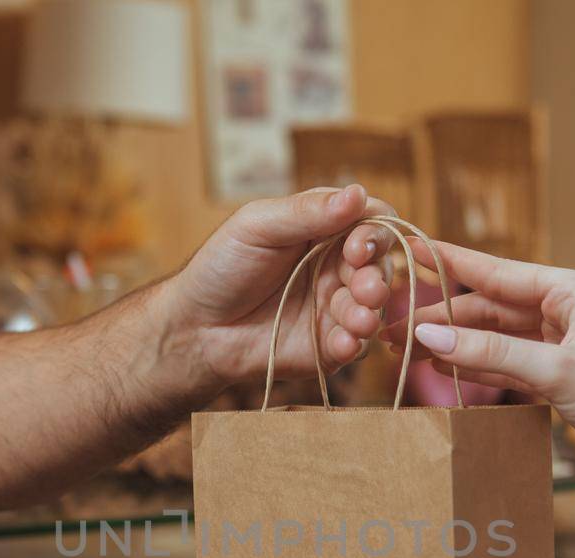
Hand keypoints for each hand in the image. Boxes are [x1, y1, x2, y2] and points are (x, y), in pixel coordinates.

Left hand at [159, 184, 397, 390]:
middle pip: (380, 266)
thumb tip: (357, 193)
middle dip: (377, 277)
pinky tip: (344, 342)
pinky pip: (355, 345)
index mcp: (325, 230)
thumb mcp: (257, 227)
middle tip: (365, 289)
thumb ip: (307, 212)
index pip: (371, 222)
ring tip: (358, 319)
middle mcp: (337, 267)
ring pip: (372, 307)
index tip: (357, 247)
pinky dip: (354, 343)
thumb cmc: (221, 268)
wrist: (195, 327)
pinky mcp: (329, 346)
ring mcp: (335, 307)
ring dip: (370, 311)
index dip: (376, 233)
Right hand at [385, 241, 574, 496]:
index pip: (500, 272)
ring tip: (407, 349)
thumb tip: (428, 335)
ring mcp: (561, 342)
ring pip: (495, 336)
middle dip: (443, 315)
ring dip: (454, 342)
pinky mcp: (557, 374)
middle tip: (393, 326)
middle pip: (491, 306)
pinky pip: (506, 362)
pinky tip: (442, 365)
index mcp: (574, 290)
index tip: (412, 248)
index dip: (452, 263)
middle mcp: (567, 309)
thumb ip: (489, 352)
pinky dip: (475, 364)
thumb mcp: (555, 371)